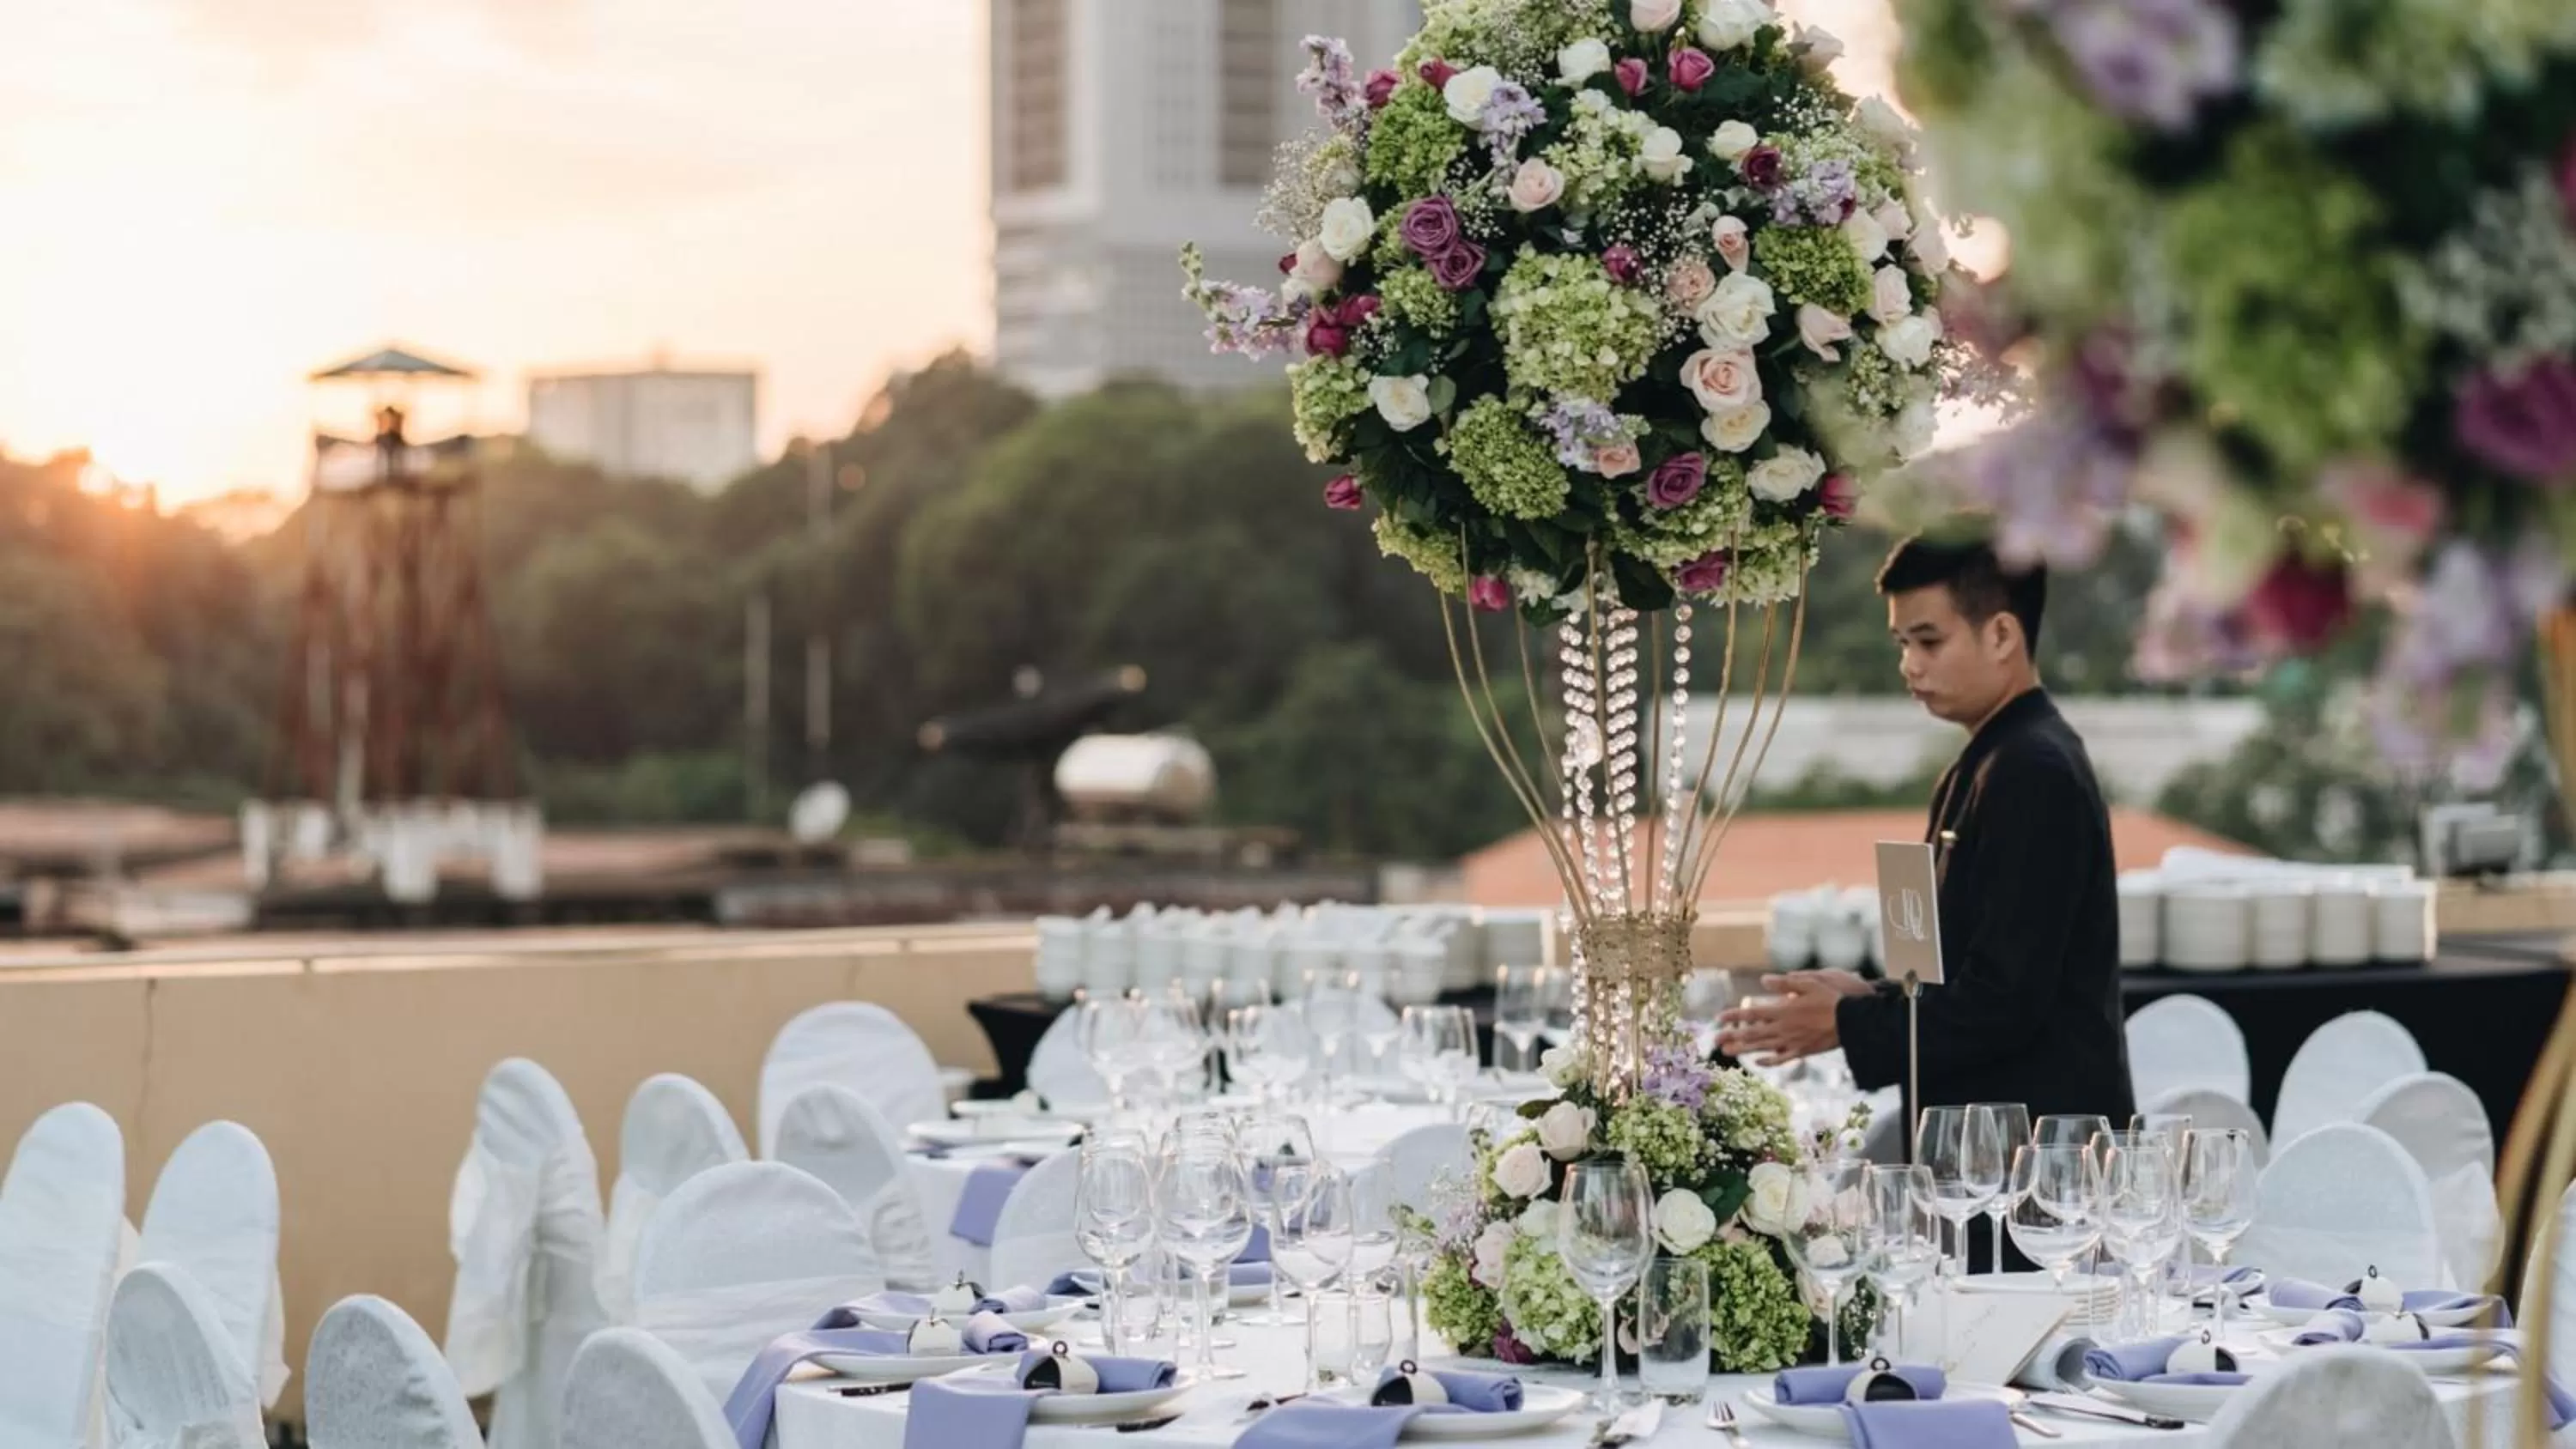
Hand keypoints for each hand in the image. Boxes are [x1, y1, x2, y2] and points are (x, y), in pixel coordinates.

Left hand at [1716, 972, 1863, 1064]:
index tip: (1719, 1018)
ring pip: (1763, 1048)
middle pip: (1752, 1034)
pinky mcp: (1803, 1052)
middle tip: (1715, 1040)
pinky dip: (1768, 1061)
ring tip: (1728, 1051)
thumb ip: (1784, 983)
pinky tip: (1758, 1062)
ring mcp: (1793, 1043)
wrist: (1854, 1021)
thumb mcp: (1809, 983)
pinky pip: (1782, 1059)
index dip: (1734, 1016)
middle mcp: (1785, 1029)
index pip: (1752, 1014)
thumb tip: (1763, 980)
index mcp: (1784, 1011)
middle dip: (1732, 1036)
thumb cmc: (1833, 998)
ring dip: (1744, 1050)